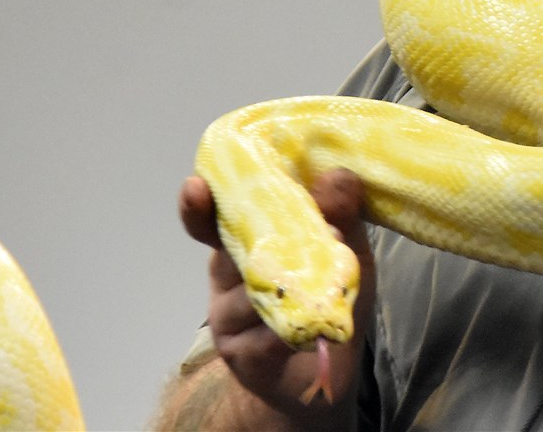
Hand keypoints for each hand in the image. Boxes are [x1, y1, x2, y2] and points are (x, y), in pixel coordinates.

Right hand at [178, 169, 375, 418]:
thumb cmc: (330, 296)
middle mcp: (229, 275)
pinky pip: (266, 336)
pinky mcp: (243, 354)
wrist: (326, 367)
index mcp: (246, 241)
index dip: (203, 205)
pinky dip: (292, 329)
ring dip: (288, 287)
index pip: (217, 217)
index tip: (196, 186)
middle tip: (258, 222)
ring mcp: (229, 316)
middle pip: (224, 251)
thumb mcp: (346, 251)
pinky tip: (308, 329)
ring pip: (252, 293)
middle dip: (241, 237)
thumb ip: (342, 215)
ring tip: (321, 285)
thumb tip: (339, 175)